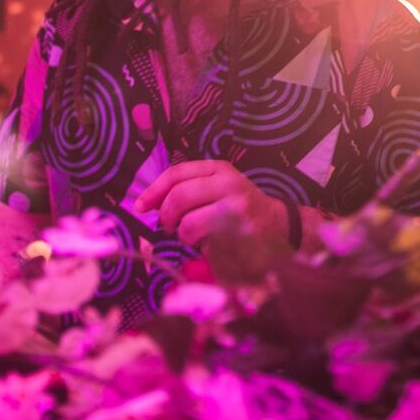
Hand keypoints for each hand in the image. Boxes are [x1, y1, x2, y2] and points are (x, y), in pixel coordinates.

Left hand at [135, 160, 287, 246]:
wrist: (279, 225)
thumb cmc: (239, 208)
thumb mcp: (216, 188)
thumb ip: (187, 190)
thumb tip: (147, 204)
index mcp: (219, 169)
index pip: (176, 174)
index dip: (153, 191)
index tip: (140, 207)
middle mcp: (229, 184)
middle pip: (178, 197)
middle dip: (166, 217)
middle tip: (169, 227)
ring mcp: (237, 210)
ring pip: (189, 224)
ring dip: (184, 236)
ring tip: (194, 237)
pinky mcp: (241, 235)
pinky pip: (206, 246)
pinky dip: (203, 250)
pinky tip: (214, 246)